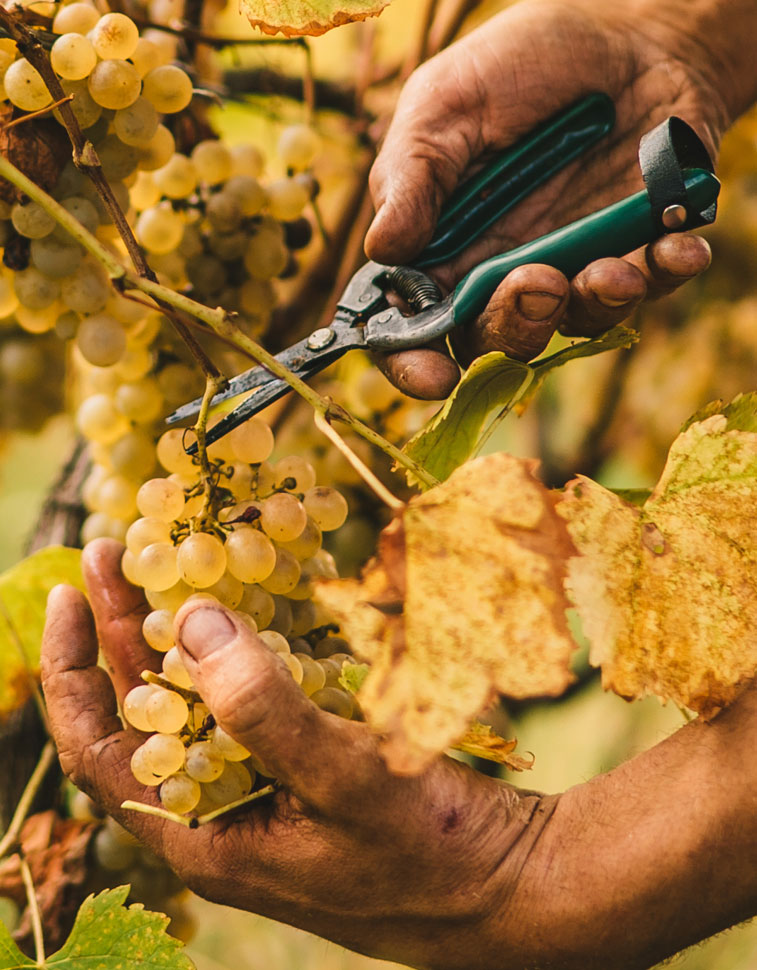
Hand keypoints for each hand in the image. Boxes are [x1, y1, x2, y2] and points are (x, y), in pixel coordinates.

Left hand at [42, 539, 756, 968]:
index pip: (99, 750)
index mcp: (204, 837)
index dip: (73, 671)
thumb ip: (264, 708)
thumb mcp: (341, 780)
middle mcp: (222, 818)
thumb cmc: (426, 852)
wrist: (506, 889)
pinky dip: (234, 658)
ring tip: (165, 571)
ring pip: (196, 709)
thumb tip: (190, 620)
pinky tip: (245, 617)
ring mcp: (265, 797)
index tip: (71, 592)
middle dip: (122, 633)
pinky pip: (249, 711)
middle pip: (143, 716)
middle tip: (115, 553)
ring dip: (175, 641)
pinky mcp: (305, 777)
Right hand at [365, 0, 728, 397]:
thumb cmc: (520, 64)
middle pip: (496, 342)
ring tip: (613, 267)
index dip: (415, 363)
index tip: (434, 375)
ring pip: (576, 323)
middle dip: (517, 330)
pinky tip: (675, 244)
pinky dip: (665, 271)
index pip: (414, 328)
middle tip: (537, 283)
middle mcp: (504, 271)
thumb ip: (411, 175)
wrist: (625, 30)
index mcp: (443, 249)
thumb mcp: (445, 103)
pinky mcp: (639, 246)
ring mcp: (574, 263)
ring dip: (594, 305)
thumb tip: (383, 249)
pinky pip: (653, 282)